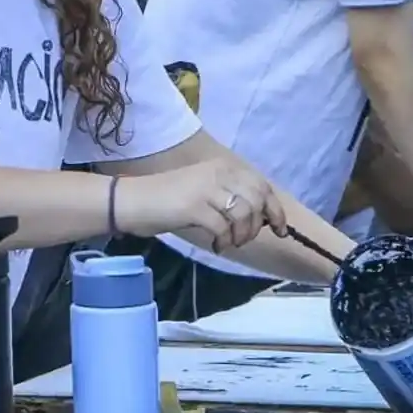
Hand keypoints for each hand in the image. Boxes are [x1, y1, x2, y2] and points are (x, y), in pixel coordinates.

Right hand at [122, 157, 286, 252]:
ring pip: (244, 214)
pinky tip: (215, 246)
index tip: (280, 229)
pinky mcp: (194, 206)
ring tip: (229, 242)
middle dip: (258, 225)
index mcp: (222, 166)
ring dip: (241, 235)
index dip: (275, 209)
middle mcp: (217, 172)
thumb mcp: (203, 190)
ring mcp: (206, 188)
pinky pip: (224, 228)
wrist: (132, 200)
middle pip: (257, 199)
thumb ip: (230, 196)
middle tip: (244, 239)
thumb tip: (260, 216)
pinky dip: (224, 242)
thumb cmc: (167, 199)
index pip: (262, 185)